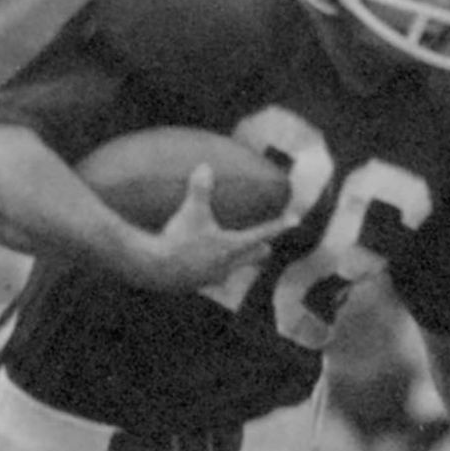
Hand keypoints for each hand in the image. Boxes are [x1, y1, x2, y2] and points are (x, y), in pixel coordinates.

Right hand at [121, 167, 296, 297]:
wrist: (154, 269)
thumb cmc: (177, 240)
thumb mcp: (190, 212)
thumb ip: (200, 190)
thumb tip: (205, 166)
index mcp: (232, 246)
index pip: (263, 233)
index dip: (280, 225)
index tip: (295, 220)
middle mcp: (228, 264)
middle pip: (255, 255)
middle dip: (261, 248)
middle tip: (266, 243)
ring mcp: (213, 277)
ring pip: (234, 268)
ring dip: (237, 261)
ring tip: (233, 254)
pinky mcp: (196, 284)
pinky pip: (211, 276)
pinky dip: (212, 269)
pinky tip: (203, 265)